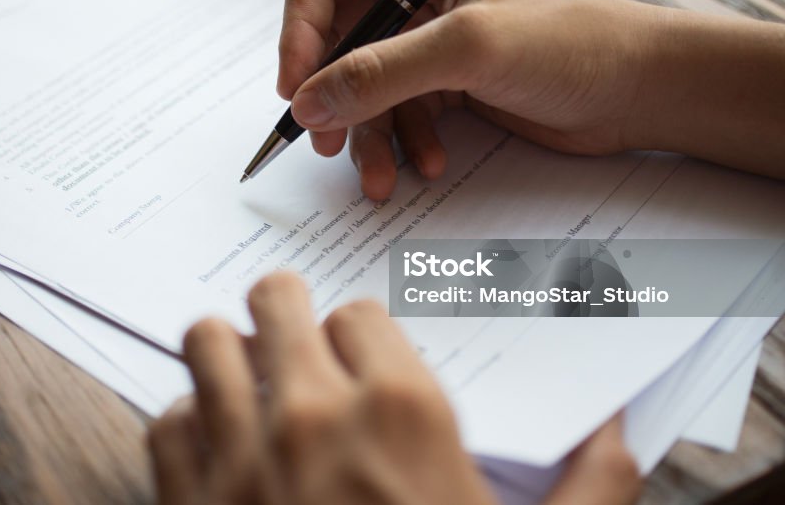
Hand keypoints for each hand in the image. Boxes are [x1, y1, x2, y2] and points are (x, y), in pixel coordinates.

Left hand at [148, 272, 641, 504]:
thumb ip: (594, 486)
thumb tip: (618, 432)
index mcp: (403, 411)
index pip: (360, 313)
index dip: (361, 333)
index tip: (362, 356)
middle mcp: (313, 414)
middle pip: (275, 301)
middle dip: (285, 311)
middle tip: (295, 337)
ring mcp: (240, 453)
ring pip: (207, 342)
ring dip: (227, 354)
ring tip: (250, 378)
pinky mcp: (186, 500)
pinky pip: (166, 420)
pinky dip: (187, 423)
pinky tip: (216, 448)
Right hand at [278, 0, 784, 192]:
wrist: (638, 91)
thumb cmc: (574, 43)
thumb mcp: (470, 48)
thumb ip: (383, 72)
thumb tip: (307, 102)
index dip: (299, 31)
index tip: (295, 89)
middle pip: (335, 36)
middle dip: (332, 94)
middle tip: (325, 141)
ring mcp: (426, 29)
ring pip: (362, 82)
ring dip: (367, 133)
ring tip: (380, 178)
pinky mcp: (441, 74)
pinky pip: (394, 108)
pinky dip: (403, 141)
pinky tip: (428, 164)